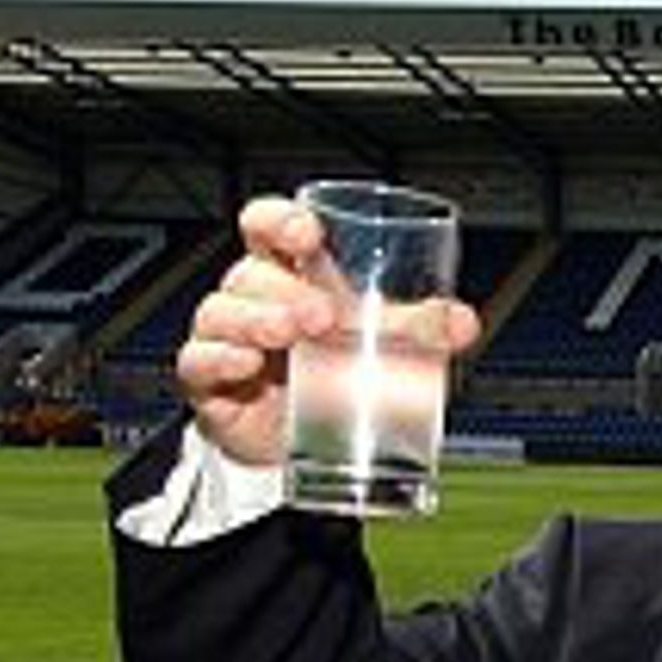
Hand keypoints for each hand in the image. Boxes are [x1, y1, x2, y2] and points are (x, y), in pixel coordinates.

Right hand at [178, 197, 481, 466]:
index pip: (268, 227)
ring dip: (257, 319)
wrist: (310, 441)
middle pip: (250, 272)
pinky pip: (200, 362)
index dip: (280, 220)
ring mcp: (227, 339)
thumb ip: (421, 326)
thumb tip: (461, 323)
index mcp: (290, 272)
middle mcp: (253, 298)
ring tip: (291, 334)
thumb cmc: (338, 370)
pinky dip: (221, 358)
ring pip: (223, 312)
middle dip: (285, 288)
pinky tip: (247, 362)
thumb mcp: (383, 343)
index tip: (307, 233)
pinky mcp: (212, 384)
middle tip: (323, 314)